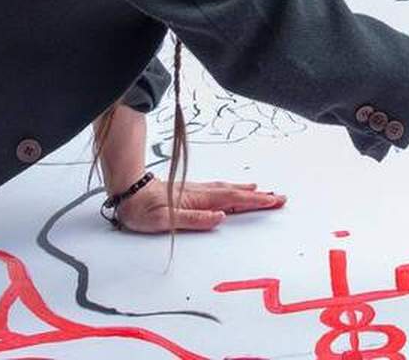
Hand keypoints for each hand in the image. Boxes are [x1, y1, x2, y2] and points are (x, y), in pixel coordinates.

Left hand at [115, 177, 284, 232]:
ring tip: (265, 192)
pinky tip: (237, 189)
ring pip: (229, 190)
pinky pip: (221, 189)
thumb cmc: (143, 209)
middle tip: (280, 197)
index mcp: (198, 200)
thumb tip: (220, 217)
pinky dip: (234, 189)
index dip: (254, 200)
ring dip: (248, 191)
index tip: (273, 201)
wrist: (129, 192)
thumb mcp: (165, 220)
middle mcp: (201, 192)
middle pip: (236, 193)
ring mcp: (197, 190)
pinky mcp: (192, 192)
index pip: (233, 199)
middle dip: (259, 196)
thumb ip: (193, 218)